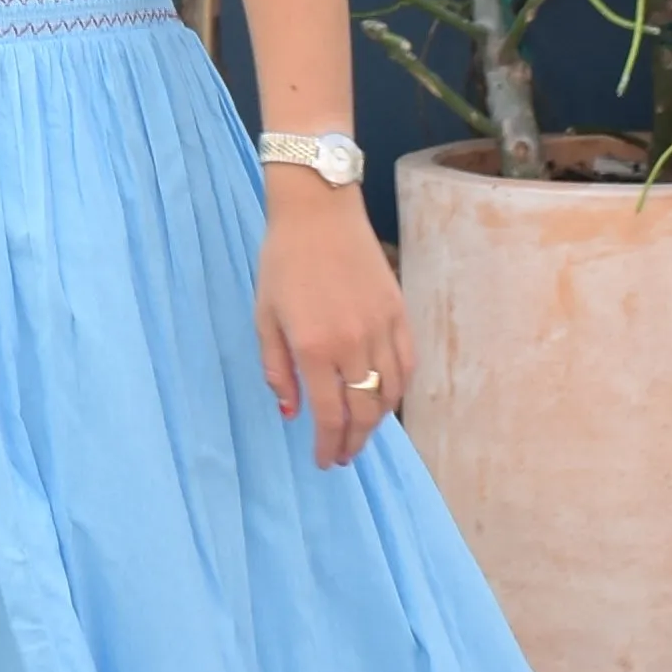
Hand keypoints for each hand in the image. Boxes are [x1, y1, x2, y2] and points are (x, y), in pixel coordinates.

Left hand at [255, 177, 411, 468]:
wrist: (318, 211)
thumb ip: (277, 369)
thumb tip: (291, 413)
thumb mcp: (264, 317)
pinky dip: (398, 388)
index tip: (325, 461)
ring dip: (377, 421)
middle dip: (354, 441)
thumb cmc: (282, 261)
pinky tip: (385, 397)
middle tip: (344, 456)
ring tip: (362, 432)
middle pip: (364, 412)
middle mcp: (353, 343)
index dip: (329, 445)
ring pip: (390, 393)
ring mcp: (381, 328)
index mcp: (314, 347)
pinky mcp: (399, 312)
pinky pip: (407, 364)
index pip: (330, 415)